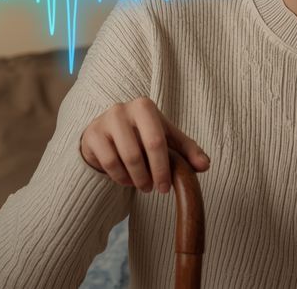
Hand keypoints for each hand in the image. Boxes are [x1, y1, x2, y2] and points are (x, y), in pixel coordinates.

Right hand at [79, 96, 210, 193]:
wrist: (107, 135)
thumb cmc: (142, 136)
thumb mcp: (167, 140)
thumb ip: (188, 151)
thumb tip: (205, 165)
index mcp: (144, 106)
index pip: (156, 141)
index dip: (162, 168)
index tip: (165, 187)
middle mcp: (122, 109)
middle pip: (138, 152)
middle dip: (148, 176)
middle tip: (153, 190)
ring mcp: (104, 121)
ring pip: (122, 160)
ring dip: (134, 179)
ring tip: (141, 185)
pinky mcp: (91, 135)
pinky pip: (107, 163)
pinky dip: (119, 177)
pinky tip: (126, 179)